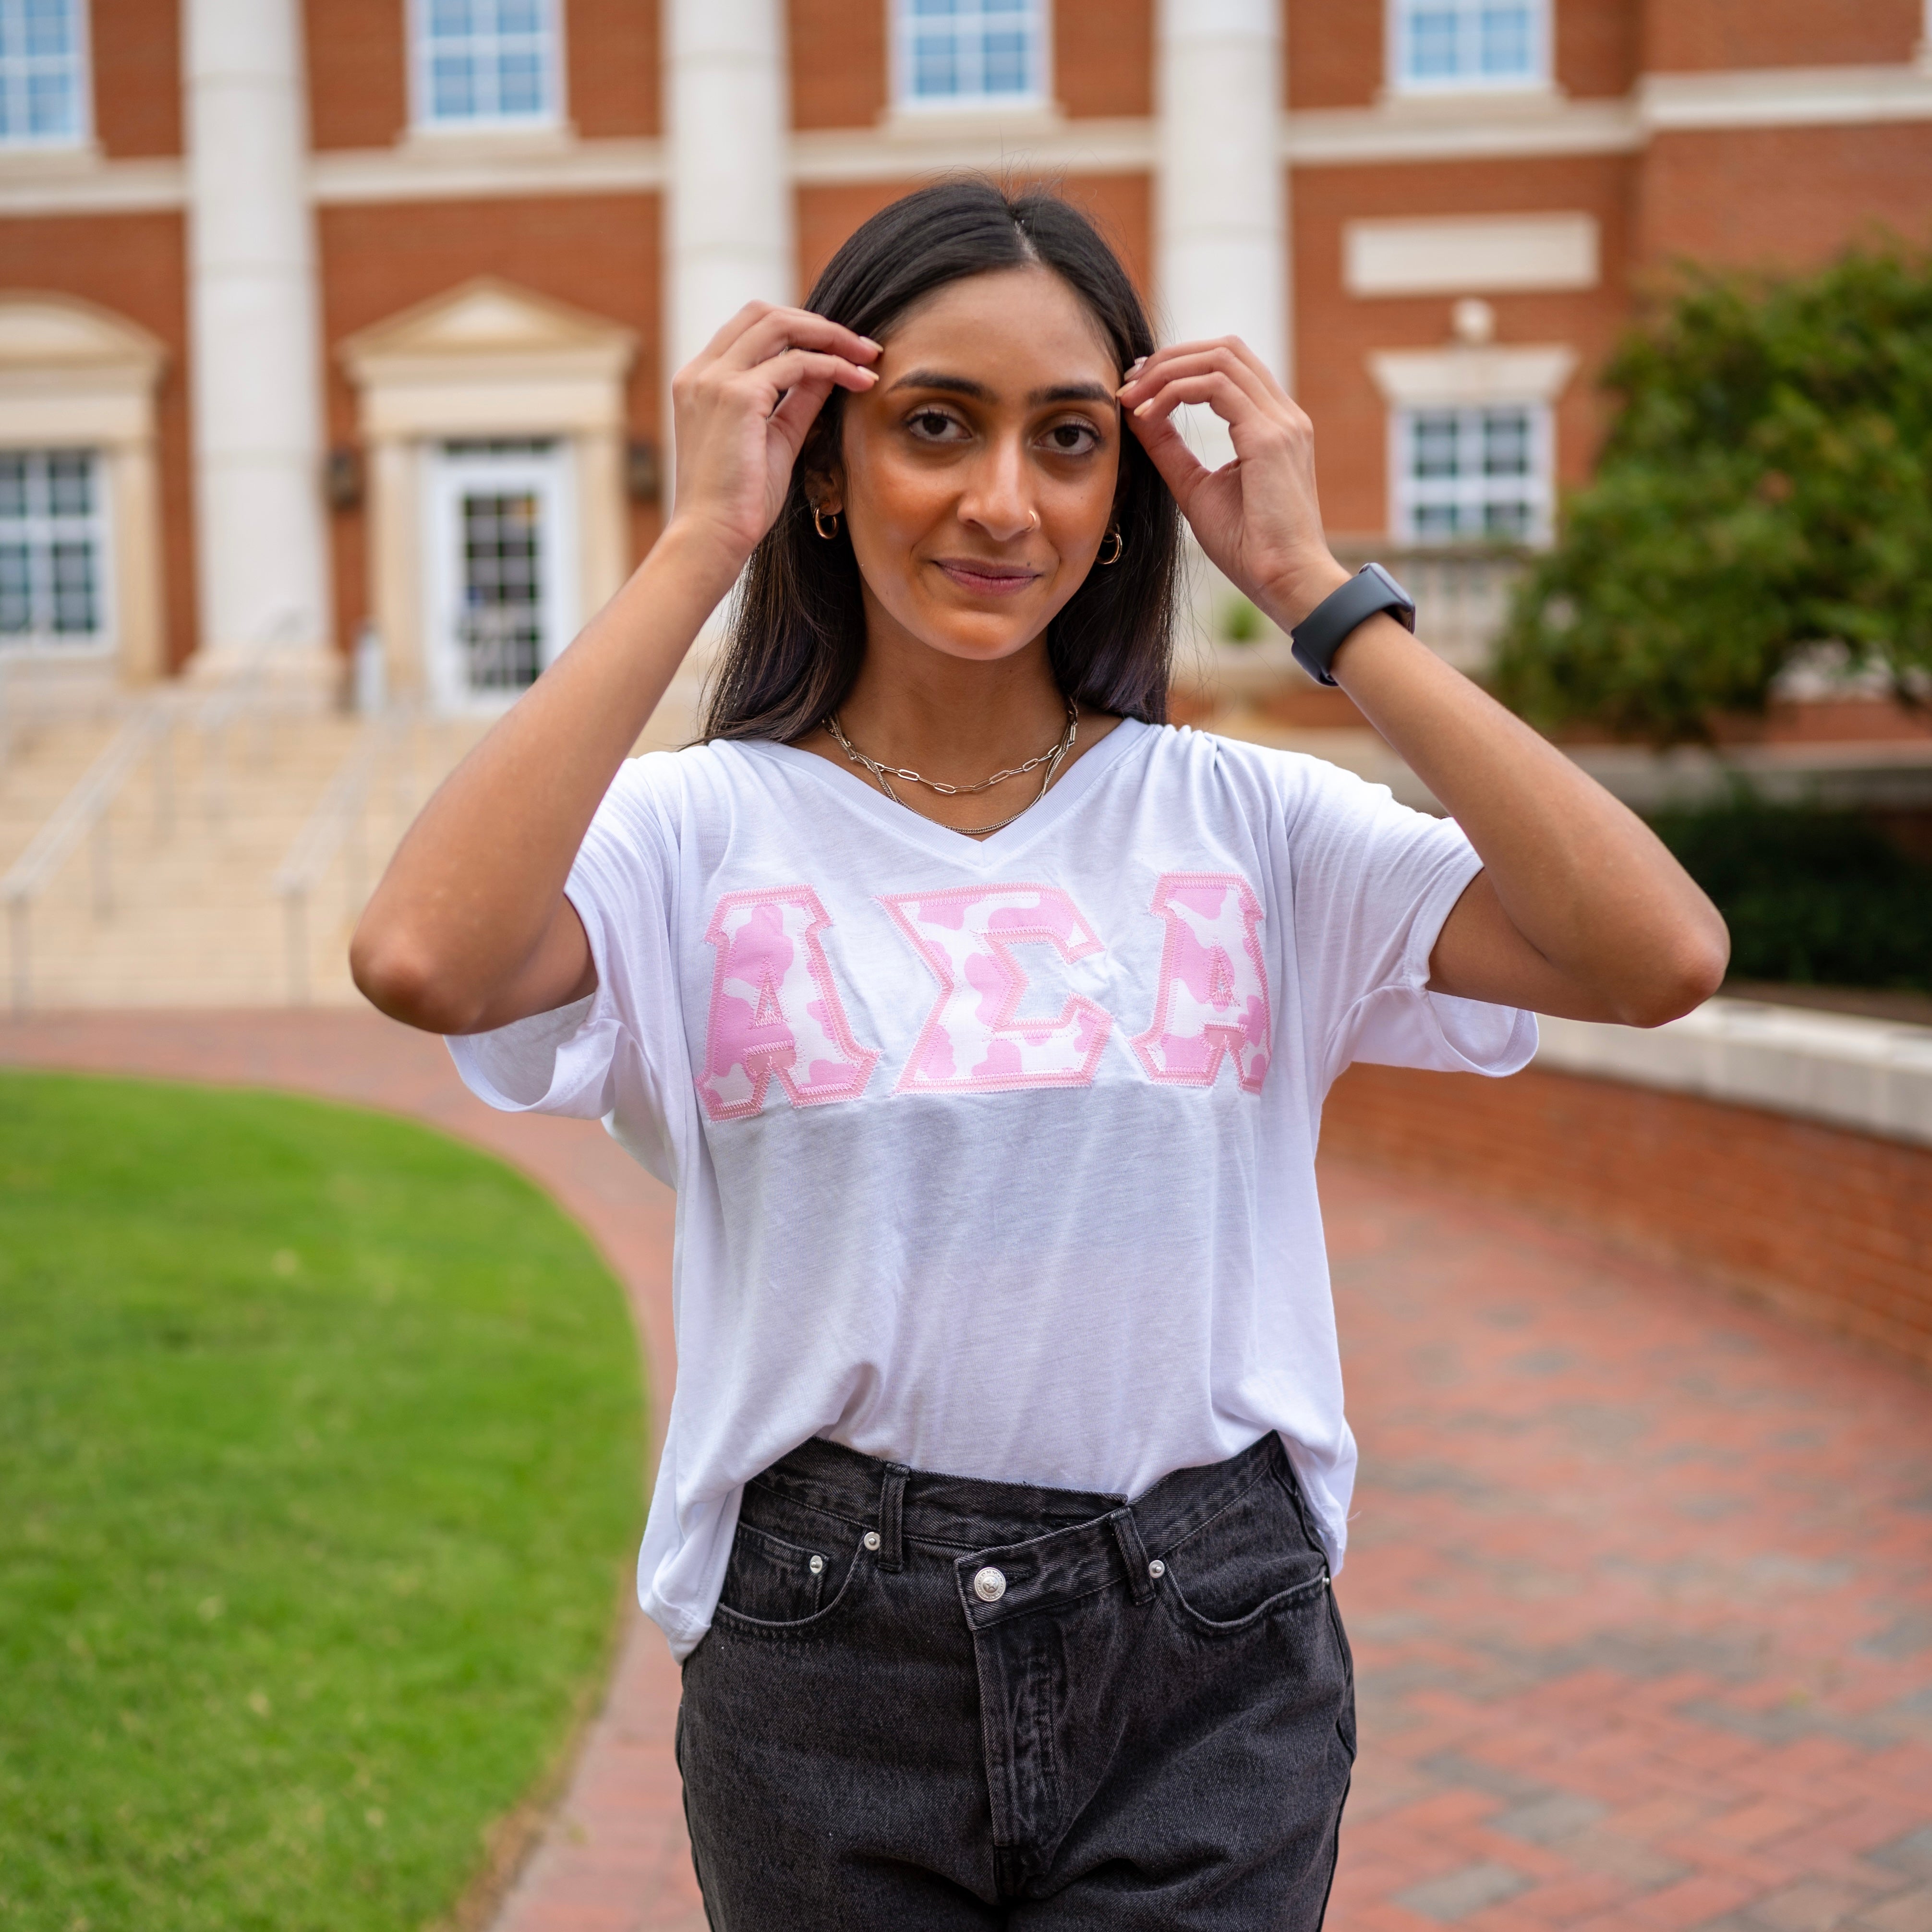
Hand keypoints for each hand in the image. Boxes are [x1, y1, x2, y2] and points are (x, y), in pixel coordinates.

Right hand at [664, 302, 880, 584]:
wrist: (712, 538)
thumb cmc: (740, 502)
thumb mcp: (775, 440)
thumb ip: (796, 401)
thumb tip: (828, 371)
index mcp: (700, 380)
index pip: (750, 328)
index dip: (798, 328)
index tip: (838, 348)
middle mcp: (701, 372)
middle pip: (763, 313)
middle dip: (818, 322)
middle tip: (861, 346)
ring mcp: (715, 380)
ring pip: (780, 326)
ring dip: (830, 336)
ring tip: (867, 357)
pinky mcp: (737, 396)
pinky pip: (796, 364)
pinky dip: (832, 366)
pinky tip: (859, 381)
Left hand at [1118, 338, 1350, 629]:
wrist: (1285, 582)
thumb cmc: (1248, 547)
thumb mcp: (1196, 488)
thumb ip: (1170, 449)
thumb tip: (1138, 415)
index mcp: (1271, 424)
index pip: (1227, 365)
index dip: (1178, 365)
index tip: (1137, 388)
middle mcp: (1283, 414)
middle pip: (1224, 349)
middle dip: (1169, 358)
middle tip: (1129, 384)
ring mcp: (1281, 421)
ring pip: (1219, 358)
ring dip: (1167, 371)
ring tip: (1132, 398)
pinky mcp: (1271, 437)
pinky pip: (1215, 387)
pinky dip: (1174, 392)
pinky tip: (1147, 416)